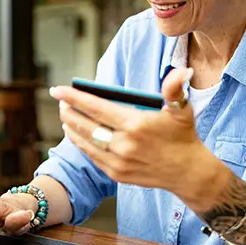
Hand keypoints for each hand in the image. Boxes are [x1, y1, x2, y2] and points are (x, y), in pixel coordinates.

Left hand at [50, 68, 210, 192]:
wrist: (188, 172)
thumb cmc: (183, 136)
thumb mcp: (182, 109)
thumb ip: (174, 88)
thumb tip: (181, 70)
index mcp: (134, 124)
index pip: (95, 107)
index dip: (74, 97)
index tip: (57, 89)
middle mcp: (123, 144)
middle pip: (85, 125)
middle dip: (68, 110)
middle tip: (60, 100)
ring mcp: (118, 162)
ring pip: (85, 142)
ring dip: (72, 127)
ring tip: (65, 115)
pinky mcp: (117, 174)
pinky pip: (92, 157)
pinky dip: (81, 144)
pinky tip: (77, 134)